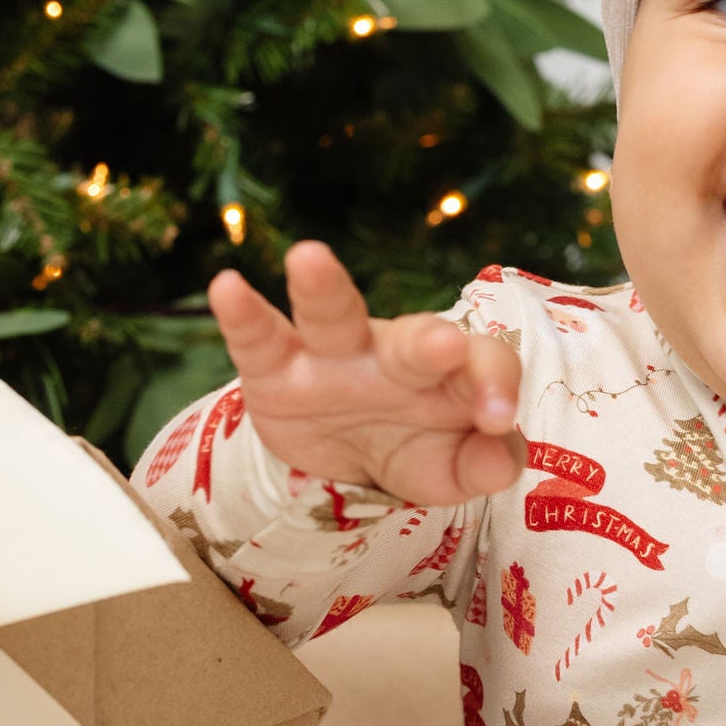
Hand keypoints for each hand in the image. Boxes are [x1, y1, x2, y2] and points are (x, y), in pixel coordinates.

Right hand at [207, 240, 523, 502]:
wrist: (338, 463)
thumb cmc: (410, 448)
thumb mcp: (450, 469)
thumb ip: (483, 465)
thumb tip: (499, 464)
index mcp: (449, 373)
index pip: (484, 363)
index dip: (495, 385)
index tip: (498, 420)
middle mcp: (394, 353)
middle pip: (414, 336)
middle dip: (427, 342)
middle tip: (444, 345)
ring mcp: (332, 354)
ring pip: (331, 314)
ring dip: (322, 286)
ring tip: (308, 256)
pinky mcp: (276, 367)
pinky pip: (259, 336)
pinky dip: (242, 313)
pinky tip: (226, 286)